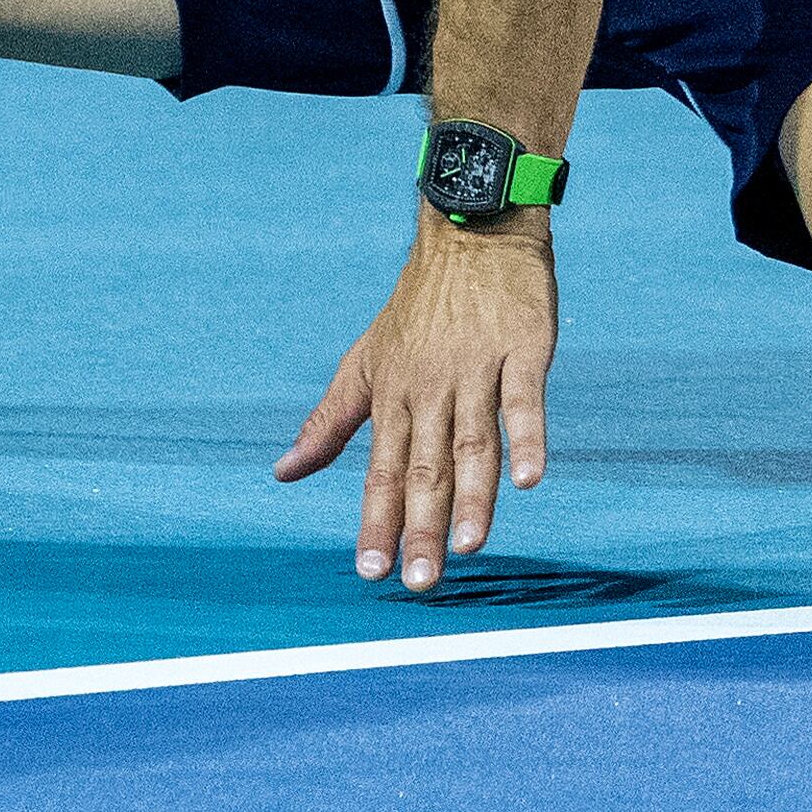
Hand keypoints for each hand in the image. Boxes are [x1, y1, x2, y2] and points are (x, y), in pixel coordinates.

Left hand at [275, 217, 556, 592]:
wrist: (469, 231)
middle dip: (420, 526)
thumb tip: (282, 472)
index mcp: (392, 395)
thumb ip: (328, 422)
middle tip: (419, 581)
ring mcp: (476, 368)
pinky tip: (528, 479)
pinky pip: (524, 399)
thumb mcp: (364, 362)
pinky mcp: (521, 349)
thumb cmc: (418, 308)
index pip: (381, 470)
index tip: (369, 571)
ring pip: (472, 442)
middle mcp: (429, 387)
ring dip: (471, 496)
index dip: (376, 520)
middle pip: (425, 467)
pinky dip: (526, 438)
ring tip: (466, 547)